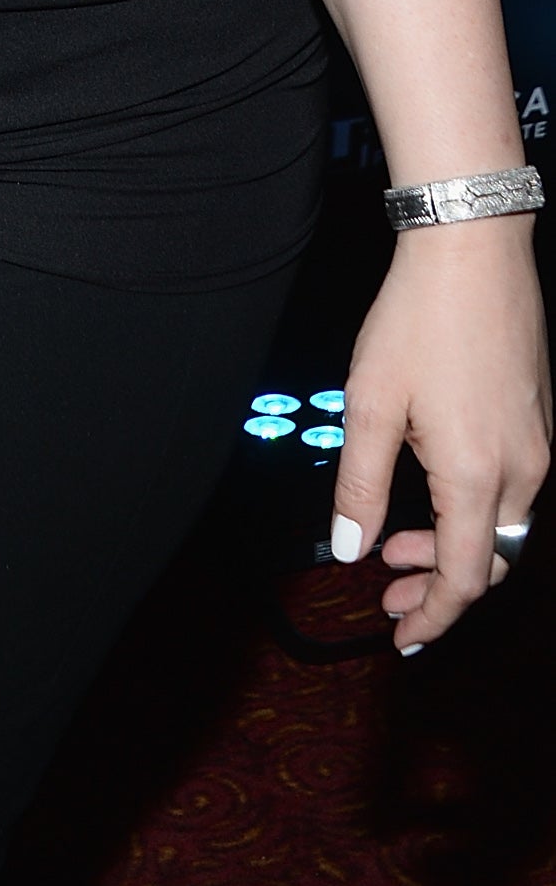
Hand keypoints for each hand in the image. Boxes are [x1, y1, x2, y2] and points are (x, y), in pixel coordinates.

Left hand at [330, 216, 549, 649]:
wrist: (474, 251)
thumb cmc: (418, 320)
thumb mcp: (369, 404)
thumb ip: (359, 485)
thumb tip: (350, 548)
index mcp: (477, 475)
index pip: (464, 578)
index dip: (434, 616)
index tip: (400, 634)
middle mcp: (523, 469)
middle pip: (489, 562)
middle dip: (439, 588)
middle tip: (388, 592)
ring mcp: (539, 445)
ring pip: (504, 528)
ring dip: (455, 548)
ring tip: (398, 545)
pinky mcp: (540, 421)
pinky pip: (514, 491)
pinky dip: (474, 512)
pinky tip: (431, 493)